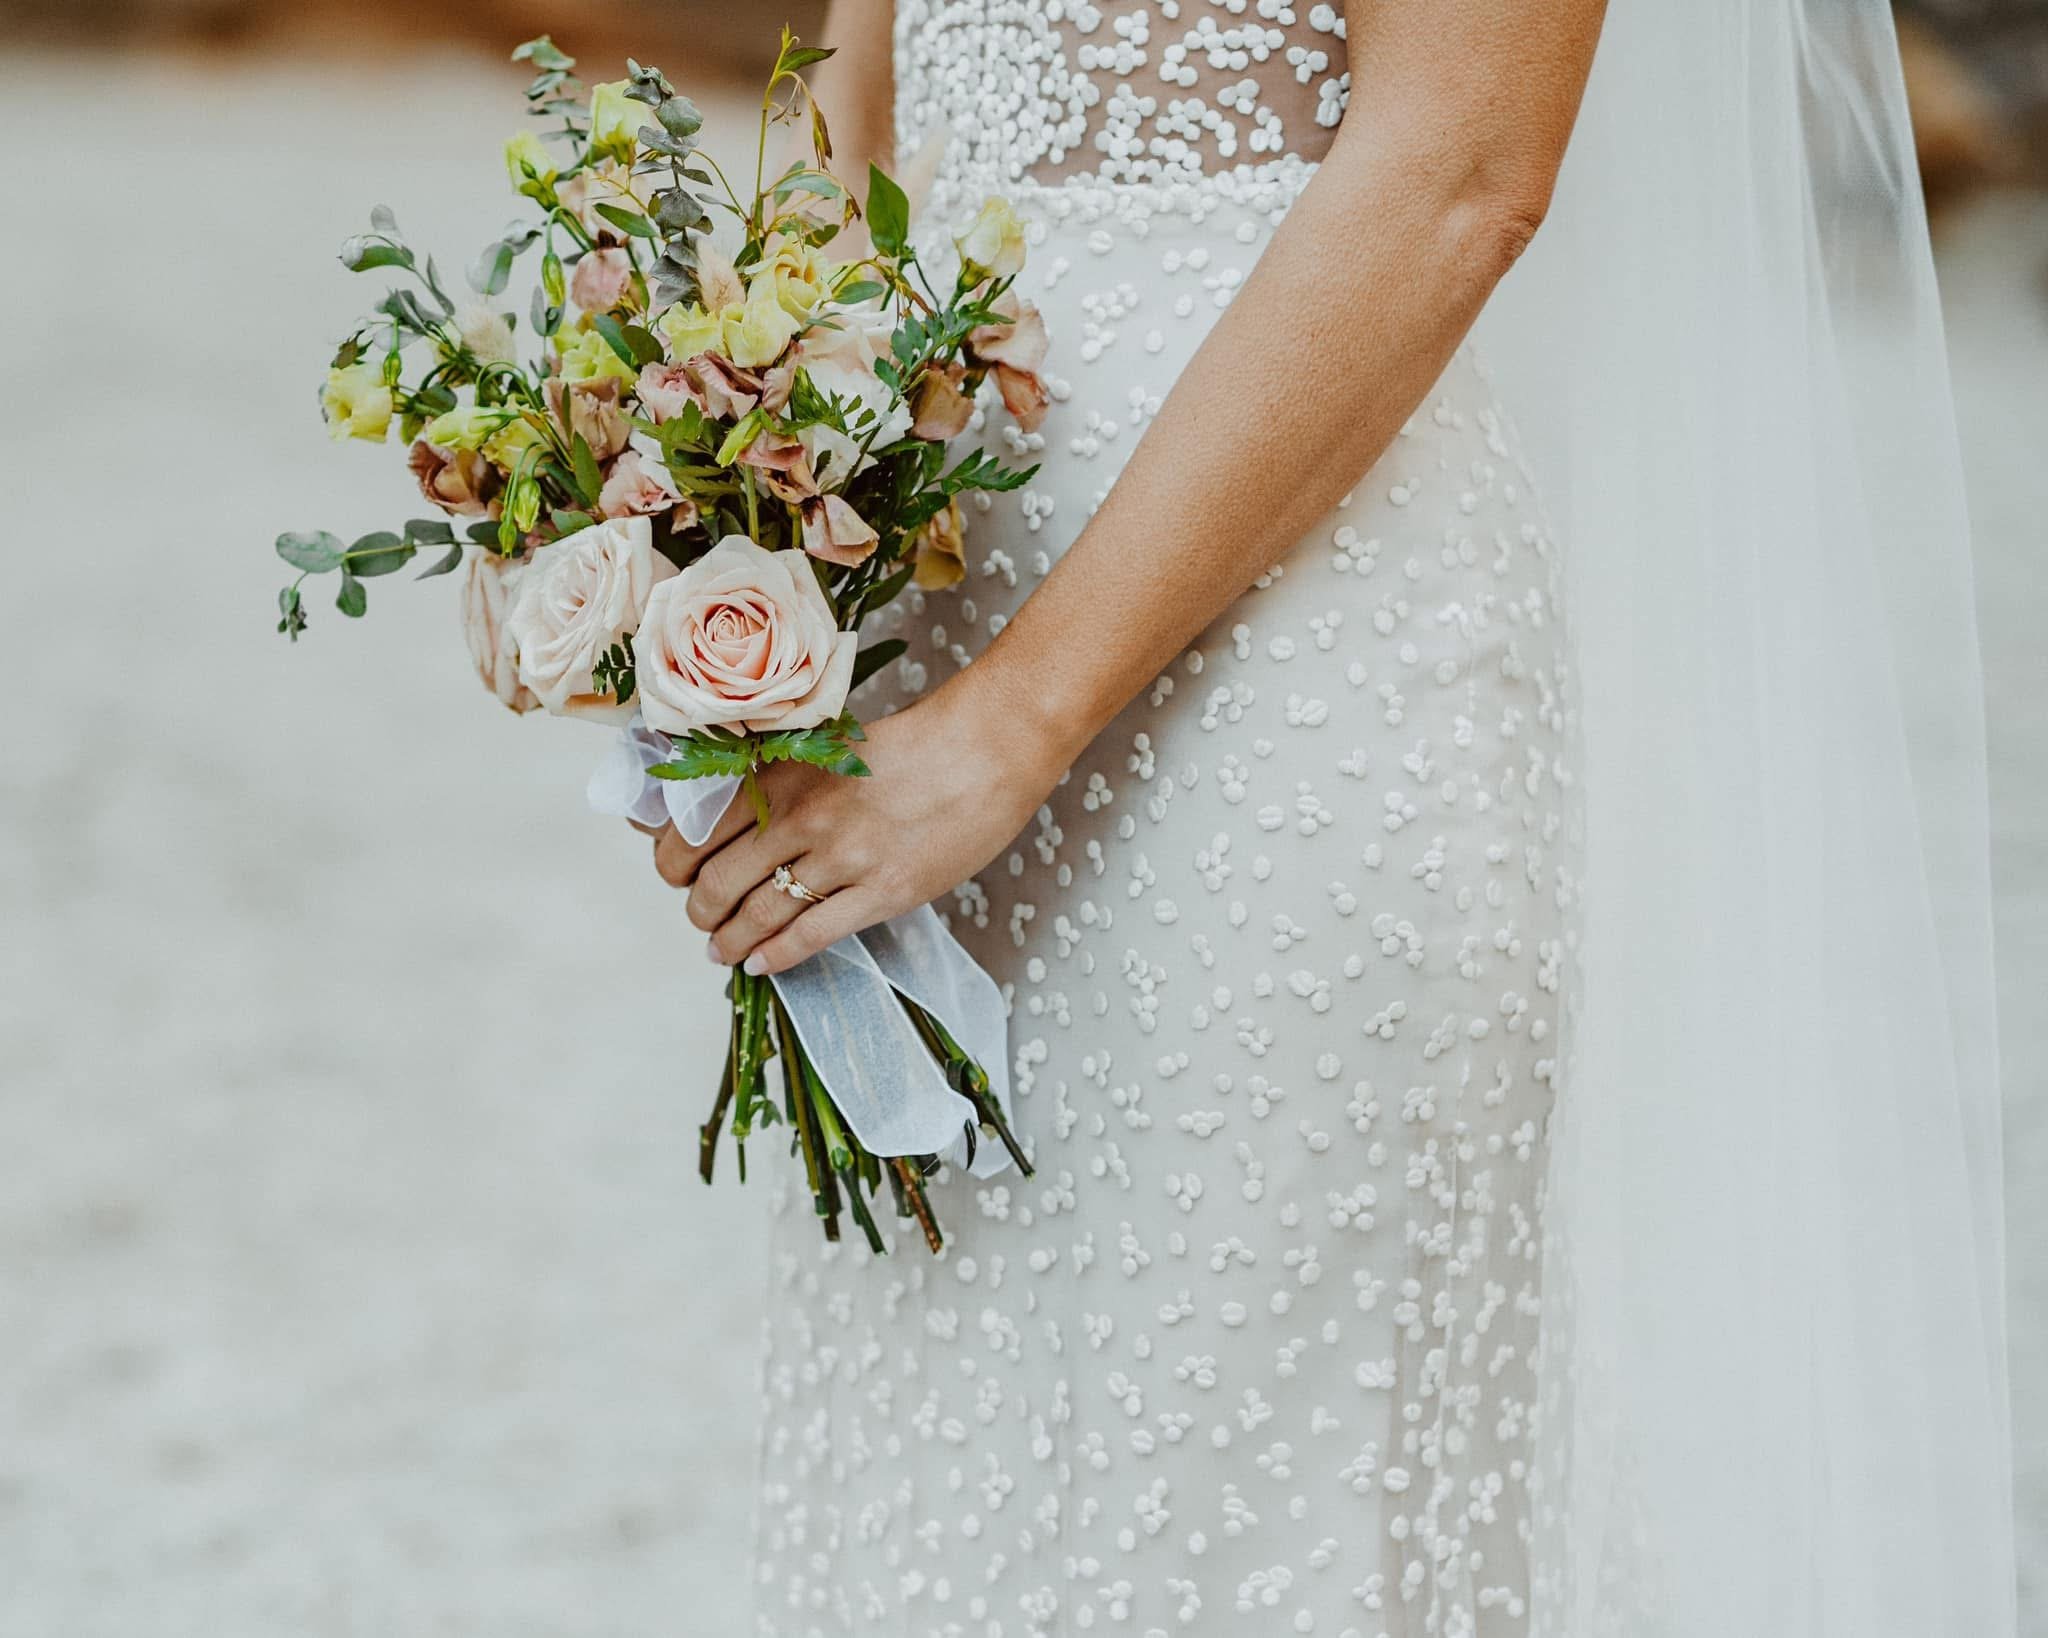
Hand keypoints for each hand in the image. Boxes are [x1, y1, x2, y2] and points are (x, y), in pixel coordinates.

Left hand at [642, 676, 1057, 975]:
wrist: (985, 749)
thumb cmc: (910, 744)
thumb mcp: (827, 746)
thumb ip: (775, 776)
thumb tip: (719, 806)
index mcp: (781, 774)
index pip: (696, 831)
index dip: (674, 863)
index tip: (677, 874)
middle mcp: (801, 817)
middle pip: (717, 881)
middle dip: (699, 909)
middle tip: (701, 917)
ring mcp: (842, 858)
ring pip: (758, 915)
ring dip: (729, 941)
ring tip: (721, 950)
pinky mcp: (883, 892)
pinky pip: (811, 936)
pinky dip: (774, 957)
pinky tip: (759, 965)